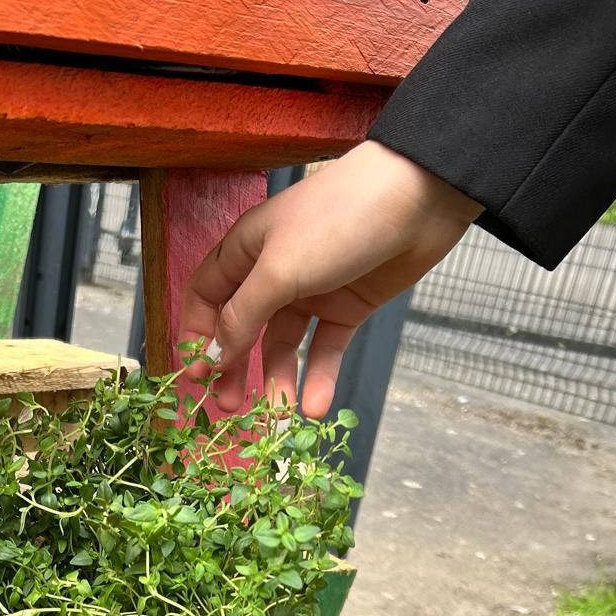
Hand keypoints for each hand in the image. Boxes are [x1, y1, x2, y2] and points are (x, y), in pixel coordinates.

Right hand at [179, 141, 481, 416]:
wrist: (418, 197)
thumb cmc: (337, 219)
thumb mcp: (278, 270)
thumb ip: (242, 317)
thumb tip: (213, 355)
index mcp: (246, 250)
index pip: (206, 296)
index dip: (196, 334)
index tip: (196, 375)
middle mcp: (273, 272)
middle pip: (241, 328)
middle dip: (233, 368)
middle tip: (229, 407)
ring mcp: (311, 291)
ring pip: (282, 345)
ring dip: (277, 380)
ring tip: (275, 417)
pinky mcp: (346, 307)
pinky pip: (324, 349)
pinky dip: (319, 377)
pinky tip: (314, 406)